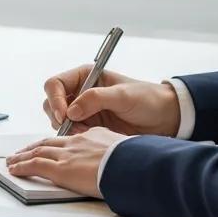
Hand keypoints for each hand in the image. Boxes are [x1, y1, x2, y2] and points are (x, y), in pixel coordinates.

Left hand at [5, 128, 126, 197]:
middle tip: (22, 152)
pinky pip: (35, 165)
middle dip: (33, 147)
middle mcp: (77, 142)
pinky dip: (22, 166)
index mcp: (94, 136)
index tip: (50, 148)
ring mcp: (68, 155)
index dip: (56, 143)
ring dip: (22, 156)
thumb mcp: (129, 152)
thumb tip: (124, 165)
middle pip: (49, 143)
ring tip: (13, 161)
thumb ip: (119, 155)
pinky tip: (14, 169)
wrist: (135, 165)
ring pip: (37, 152)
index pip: (69, 139)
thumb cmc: (138, 161)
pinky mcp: (61, 169)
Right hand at [42, 65, 179, 136]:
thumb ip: (96, 99)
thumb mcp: (123, 95)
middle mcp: (80, 92)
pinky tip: (89, 139)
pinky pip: (70, 133)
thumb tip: (71, 111)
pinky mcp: (89, 127)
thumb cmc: (147, 99)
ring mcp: (83, 111)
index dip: (55, 99)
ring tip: (85, 134)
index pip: (55, 84)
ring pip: (58, 120)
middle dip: (58, 116)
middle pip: (52, 103)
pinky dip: (74, 138)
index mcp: (85, 76)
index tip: (65, 115)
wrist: (165, 118)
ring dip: (66, 129)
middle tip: (73, 128)